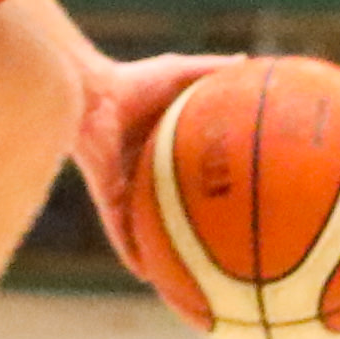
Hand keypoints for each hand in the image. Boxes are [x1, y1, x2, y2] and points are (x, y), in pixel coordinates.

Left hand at [71, 52, 237, 274]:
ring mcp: (125, 185)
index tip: (235, 200)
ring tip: (183, 274)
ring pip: (145, 224)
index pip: (190, 169)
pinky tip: (147, 275)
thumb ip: (212, 72)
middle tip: (216, 246)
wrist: (90, 94)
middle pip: (170, 202)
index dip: (210, 184)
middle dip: (188, 223)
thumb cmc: (134, 80)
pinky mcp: (109, 197)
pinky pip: (120, 232)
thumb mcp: (182, 74)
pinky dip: (132, 252)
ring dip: (159, 246)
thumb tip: (250, 62)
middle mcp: (143, 168)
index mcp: (161, 143)